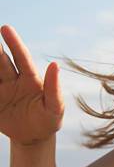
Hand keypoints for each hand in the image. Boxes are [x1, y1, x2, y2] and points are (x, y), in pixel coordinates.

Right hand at [0, 25, 63, 144]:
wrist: (34, 138)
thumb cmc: (49, 121)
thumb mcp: (55, 108)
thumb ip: (54, 88)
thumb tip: (54, 65)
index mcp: (30, 79)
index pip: (21, 58)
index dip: (14, 43)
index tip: (6, 28)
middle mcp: (13, 80)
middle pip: (1, 61)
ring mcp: (1, 89)